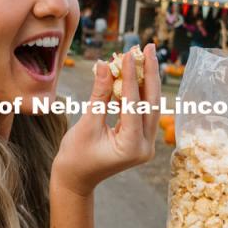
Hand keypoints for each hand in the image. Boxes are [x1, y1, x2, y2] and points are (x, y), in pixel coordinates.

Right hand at [52, 44, 160, 196]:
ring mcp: (144, 144)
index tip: (128, 54)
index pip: (135, 105)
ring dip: (146, 81)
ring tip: (143, 56)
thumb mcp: (86, 124)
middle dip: (150, 73)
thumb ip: (99, 95)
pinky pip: (141, 111)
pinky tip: (132, 74)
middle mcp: (145, 147)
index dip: (132, 76)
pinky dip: (137, 93)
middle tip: (147, 47)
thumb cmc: (75, 157)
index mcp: (132, 147)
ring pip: (150, 106)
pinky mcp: (139, 139)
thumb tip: (105, 65)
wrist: (75, 180)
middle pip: (152, 103)